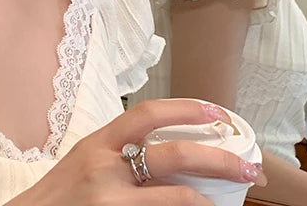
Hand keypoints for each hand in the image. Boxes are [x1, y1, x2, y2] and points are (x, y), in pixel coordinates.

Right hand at [5, 99, 266, 205]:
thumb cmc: (58, 197)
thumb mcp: (84, 162)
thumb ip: (118, 154)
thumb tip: (170, 153)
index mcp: (97, 143)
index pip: (146, 114)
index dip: (185, 109)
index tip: (217, 113)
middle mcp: (105, 169)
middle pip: (173, 155)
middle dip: (218, 159)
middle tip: (248, 168)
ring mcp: (111, 202)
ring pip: (176, 199)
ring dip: (207, 202)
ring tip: (225, 203)